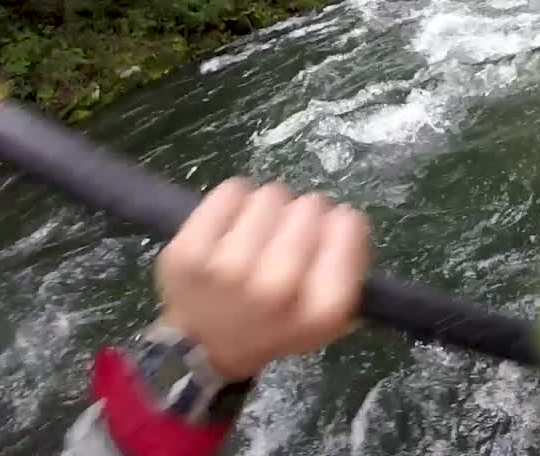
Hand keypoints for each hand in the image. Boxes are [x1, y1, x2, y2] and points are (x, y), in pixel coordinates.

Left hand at [154, 178, 371, 380]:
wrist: (205, 348)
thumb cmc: (275, 325)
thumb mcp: (329, 318)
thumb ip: (350, 267)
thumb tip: (345, 216)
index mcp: (321, 309)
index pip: (348, 225)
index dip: (340, 226)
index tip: (325, 239)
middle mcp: (277, 288)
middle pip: (311, 206)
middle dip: (304, 216)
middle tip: (287, 239)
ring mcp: (229, 269)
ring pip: (272, 195)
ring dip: (270, 209)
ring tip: (258, 236)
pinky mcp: (190, 251)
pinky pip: (231, 192)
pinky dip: (235, 201)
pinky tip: (231, 227)